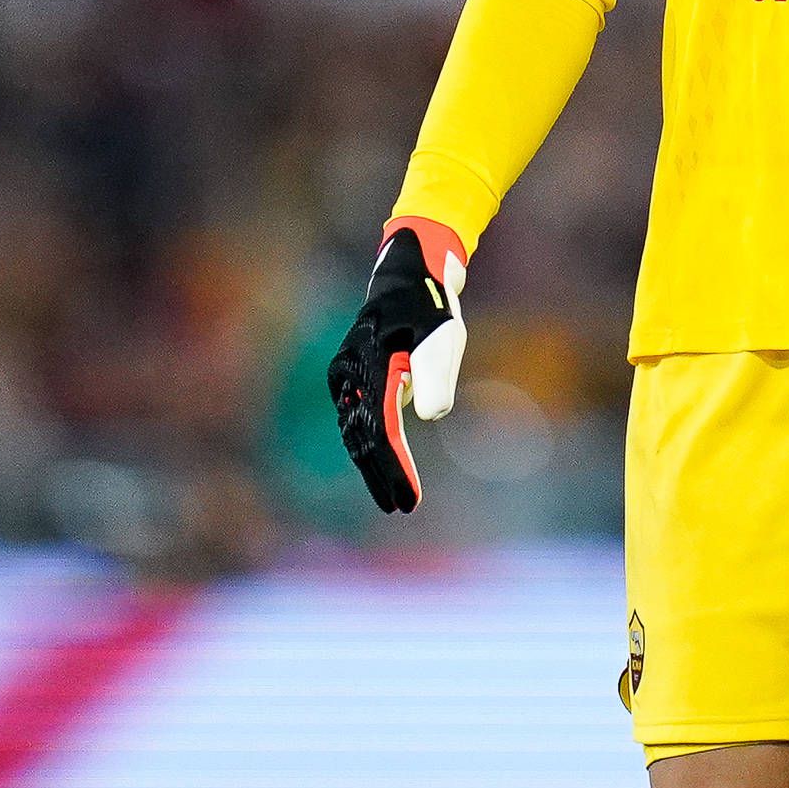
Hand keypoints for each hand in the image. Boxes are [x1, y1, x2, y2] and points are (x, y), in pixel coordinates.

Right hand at [325, 221, 469, 512]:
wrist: (405, 279)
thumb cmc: (430, 307)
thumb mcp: (444, 335)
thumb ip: (435, 373)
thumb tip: (429, 415)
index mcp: (370, 365)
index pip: (381, 429)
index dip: (395, 467)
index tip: (409, 498)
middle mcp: (348, 374)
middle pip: (361, 438)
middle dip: (381, 475)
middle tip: (400, 508)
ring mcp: (344, 377)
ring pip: (355, 432)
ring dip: (373, 465)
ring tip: (392, 497)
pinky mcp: (348, 378)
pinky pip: (356, 420)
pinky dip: (368, 446)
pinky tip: (382, 468)